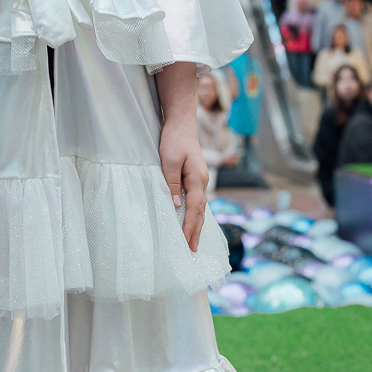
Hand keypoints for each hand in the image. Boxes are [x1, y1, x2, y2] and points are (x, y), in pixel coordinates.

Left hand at [153, 63, 207, 250]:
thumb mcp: (168, 160)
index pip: (194, 208)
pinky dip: (195, 213)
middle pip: (201, 211)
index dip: (189, 227)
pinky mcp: (195, 177)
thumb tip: (175, 206)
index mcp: (197, 178)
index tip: (185, 243)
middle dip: (196, 232)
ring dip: (197, 225)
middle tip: (191, 251)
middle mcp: (202, 181)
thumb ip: (171, 183)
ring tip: (193, 242)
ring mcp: (201, 179)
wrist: (181, 121)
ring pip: (200, 207)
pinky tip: (192, 221)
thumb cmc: (173, 139)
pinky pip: (197, 200)